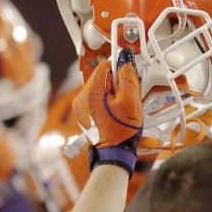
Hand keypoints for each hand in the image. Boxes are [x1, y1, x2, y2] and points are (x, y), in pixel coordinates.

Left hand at [72, 48, 142, 175]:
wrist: (114, 153)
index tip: (128, 73)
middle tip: (126, 96)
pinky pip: (96, 99)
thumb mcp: (130, 101)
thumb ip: (127, 77)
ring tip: (121, 107)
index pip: (103, 66)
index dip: (118, 67)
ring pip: (99, 88)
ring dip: (112, 92)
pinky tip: (114, 113)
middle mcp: (81, 98)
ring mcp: (80, 107)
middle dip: (116, 83)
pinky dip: (106, 101)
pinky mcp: (83, 114)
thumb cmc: (123, 130)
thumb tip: (125, 59)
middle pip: (101, 78)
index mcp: (90, 92)